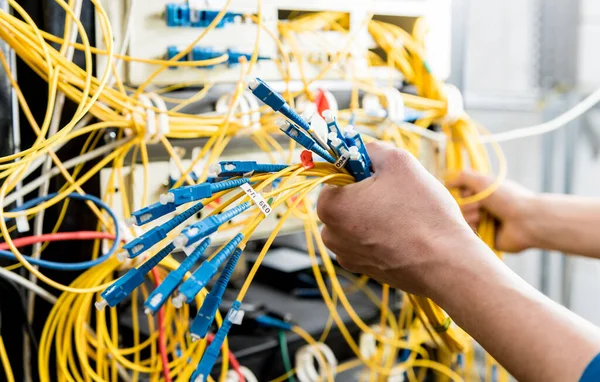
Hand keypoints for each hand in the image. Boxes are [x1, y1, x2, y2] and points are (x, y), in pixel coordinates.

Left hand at [317, 142, 481, 296]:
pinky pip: (368, 242)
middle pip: (347, 199)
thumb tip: (361, 148)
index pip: (337, 175)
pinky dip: (383, 235)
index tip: (385, 176)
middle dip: (369, 193)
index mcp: (329, 206)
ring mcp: (346, 255)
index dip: (362, 170)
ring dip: (376, 214)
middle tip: (400, 195)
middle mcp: (330, 234)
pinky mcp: (364, 270)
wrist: (446, 263)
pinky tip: (406, 235)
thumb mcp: (398, 161)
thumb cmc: (422, 212)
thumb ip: (371, 148)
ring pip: (358, 221)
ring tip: (406, 217)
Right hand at [446, 172, 536, 252]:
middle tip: (483, 206)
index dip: (463, 192)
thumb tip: (447, 181)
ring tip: (485, 218)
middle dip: (468, 205)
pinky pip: (467, 233)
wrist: (526, 221)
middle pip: (458, 206)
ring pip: (461, 219)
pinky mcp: (484, 236)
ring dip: (471, 216)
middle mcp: (482, 206)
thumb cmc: (508, 199)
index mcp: (484, 193)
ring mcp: (483, 222)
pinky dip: (472, 229)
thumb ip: (463, 177)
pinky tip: (482, 228)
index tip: (472, 192)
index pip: (459, 192)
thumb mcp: (483, 181)